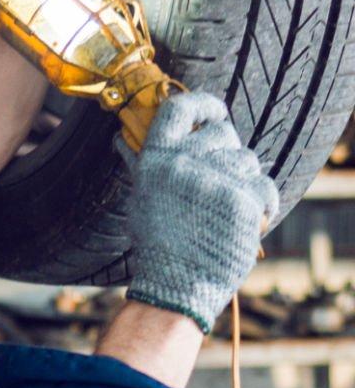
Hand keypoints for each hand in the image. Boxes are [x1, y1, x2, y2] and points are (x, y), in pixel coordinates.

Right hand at [125, 90, 278, 332]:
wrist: (176, 283)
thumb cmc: (157, 243)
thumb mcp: (143, 196)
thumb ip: (143, 163)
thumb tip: (122, 137)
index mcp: (157, 159)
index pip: (180, 108)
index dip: (202, 103)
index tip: (213, 111)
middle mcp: (185, 163)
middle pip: (223, 132)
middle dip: (227, 151)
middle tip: (219, 178)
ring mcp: (216, 180)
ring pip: (247, 159)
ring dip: (243, 179)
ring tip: (226, 207)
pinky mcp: (243, 199)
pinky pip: (265, 186)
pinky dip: (261, 203)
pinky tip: (244, 220)